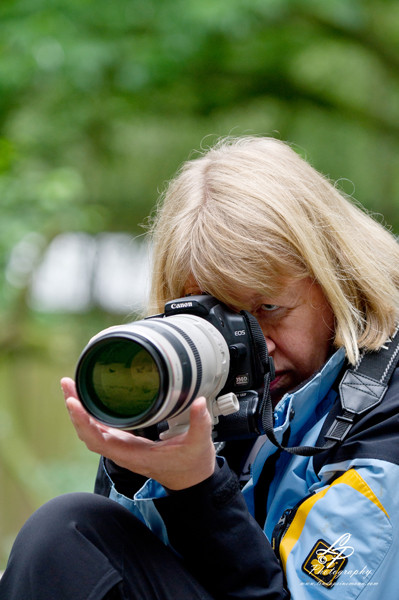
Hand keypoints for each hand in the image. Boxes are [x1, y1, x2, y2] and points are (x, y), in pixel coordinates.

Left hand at [61, 377, 215, 490]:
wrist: (191, 481)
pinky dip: (91, 413)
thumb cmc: (191, 465)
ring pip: (92, 430)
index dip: (83, 422)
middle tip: (68, 383)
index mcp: (133, 454)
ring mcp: (121, 447)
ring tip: (71, 385)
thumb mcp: (198, 444)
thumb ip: (199, 423)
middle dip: (75, 409)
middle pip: (88, 432)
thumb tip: (199, 402)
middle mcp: (122, 451)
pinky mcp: (125, 441)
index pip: (97, 440)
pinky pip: (101, 429)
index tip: (73, 402)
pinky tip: (88, 398)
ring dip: (80, 409)